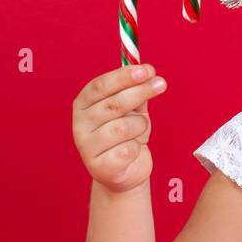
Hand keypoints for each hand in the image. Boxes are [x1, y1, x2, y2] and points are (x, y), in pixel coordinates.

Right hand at [72, 63, 167, 192]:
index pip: (100, 86)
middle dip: (140, 92)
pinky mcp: (99, 167)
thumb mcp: (133, 109)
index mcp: (83, 105)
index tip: (146, 69)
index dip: (123, 76)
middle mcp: (80, 124)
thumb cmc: (127, 136)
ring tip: (139, 131)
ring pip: (124, 127)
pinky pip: (128, 150)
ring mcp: (87, 147)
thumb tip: (149, 73)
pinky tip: (132, 150)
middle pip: (113, 104)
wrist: (126, 171)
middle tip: (161, 84)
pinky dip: (137, 147)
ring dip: (140, 126)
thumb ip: (137, 91)